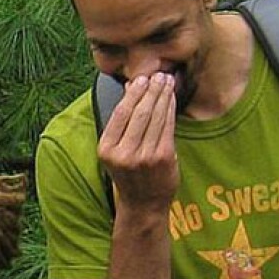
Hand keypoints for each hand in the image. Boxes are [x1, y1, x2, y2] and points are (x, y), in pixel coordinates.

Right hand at [98, 71, 178, 212]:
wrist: (143, 204)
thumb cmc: (129, 174)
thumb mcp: (116, 151)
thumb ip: (122, 123)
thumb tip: (130, 88)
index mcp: (106, 150)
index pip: (121, 114)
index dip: (133, 93)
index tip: (142, 79)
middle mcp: (124, 154)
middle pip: (140, 113)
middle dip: (152, 90)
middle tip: (160, 75)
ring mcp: (145, 156)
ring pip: (156, 117)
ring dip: (163, 96)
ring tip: (167, 82)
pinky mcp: (163, 158)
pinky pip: (168, 127)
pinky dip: (171, 110)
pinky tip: (172, 99)